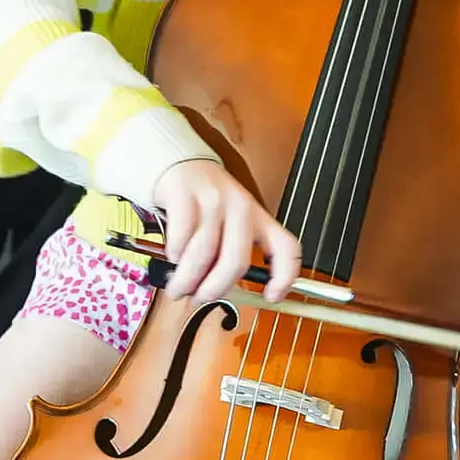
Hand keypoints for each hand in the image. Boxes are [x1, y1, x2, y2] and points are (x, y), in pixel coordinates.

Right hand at [151, 159, 300, 305]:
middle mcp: (240, 208)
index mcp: (258, 217)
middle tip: (200, 298)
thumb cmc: (203, 198)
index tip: (272, 295)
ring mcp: (213, 200)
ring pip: (204, 254)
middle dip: (215, 288)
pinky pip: (181, 237)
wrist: (176, 161)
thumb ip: (230, 251)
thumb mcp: (229, 220)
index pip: (286, 248)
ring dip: (187, 279)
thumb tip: (221, 291)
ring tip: (178, 287)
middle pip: (236, 261)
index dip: (284, 277)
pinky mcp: (185, 195)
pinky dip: (174, 255)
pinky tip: (172, 257)